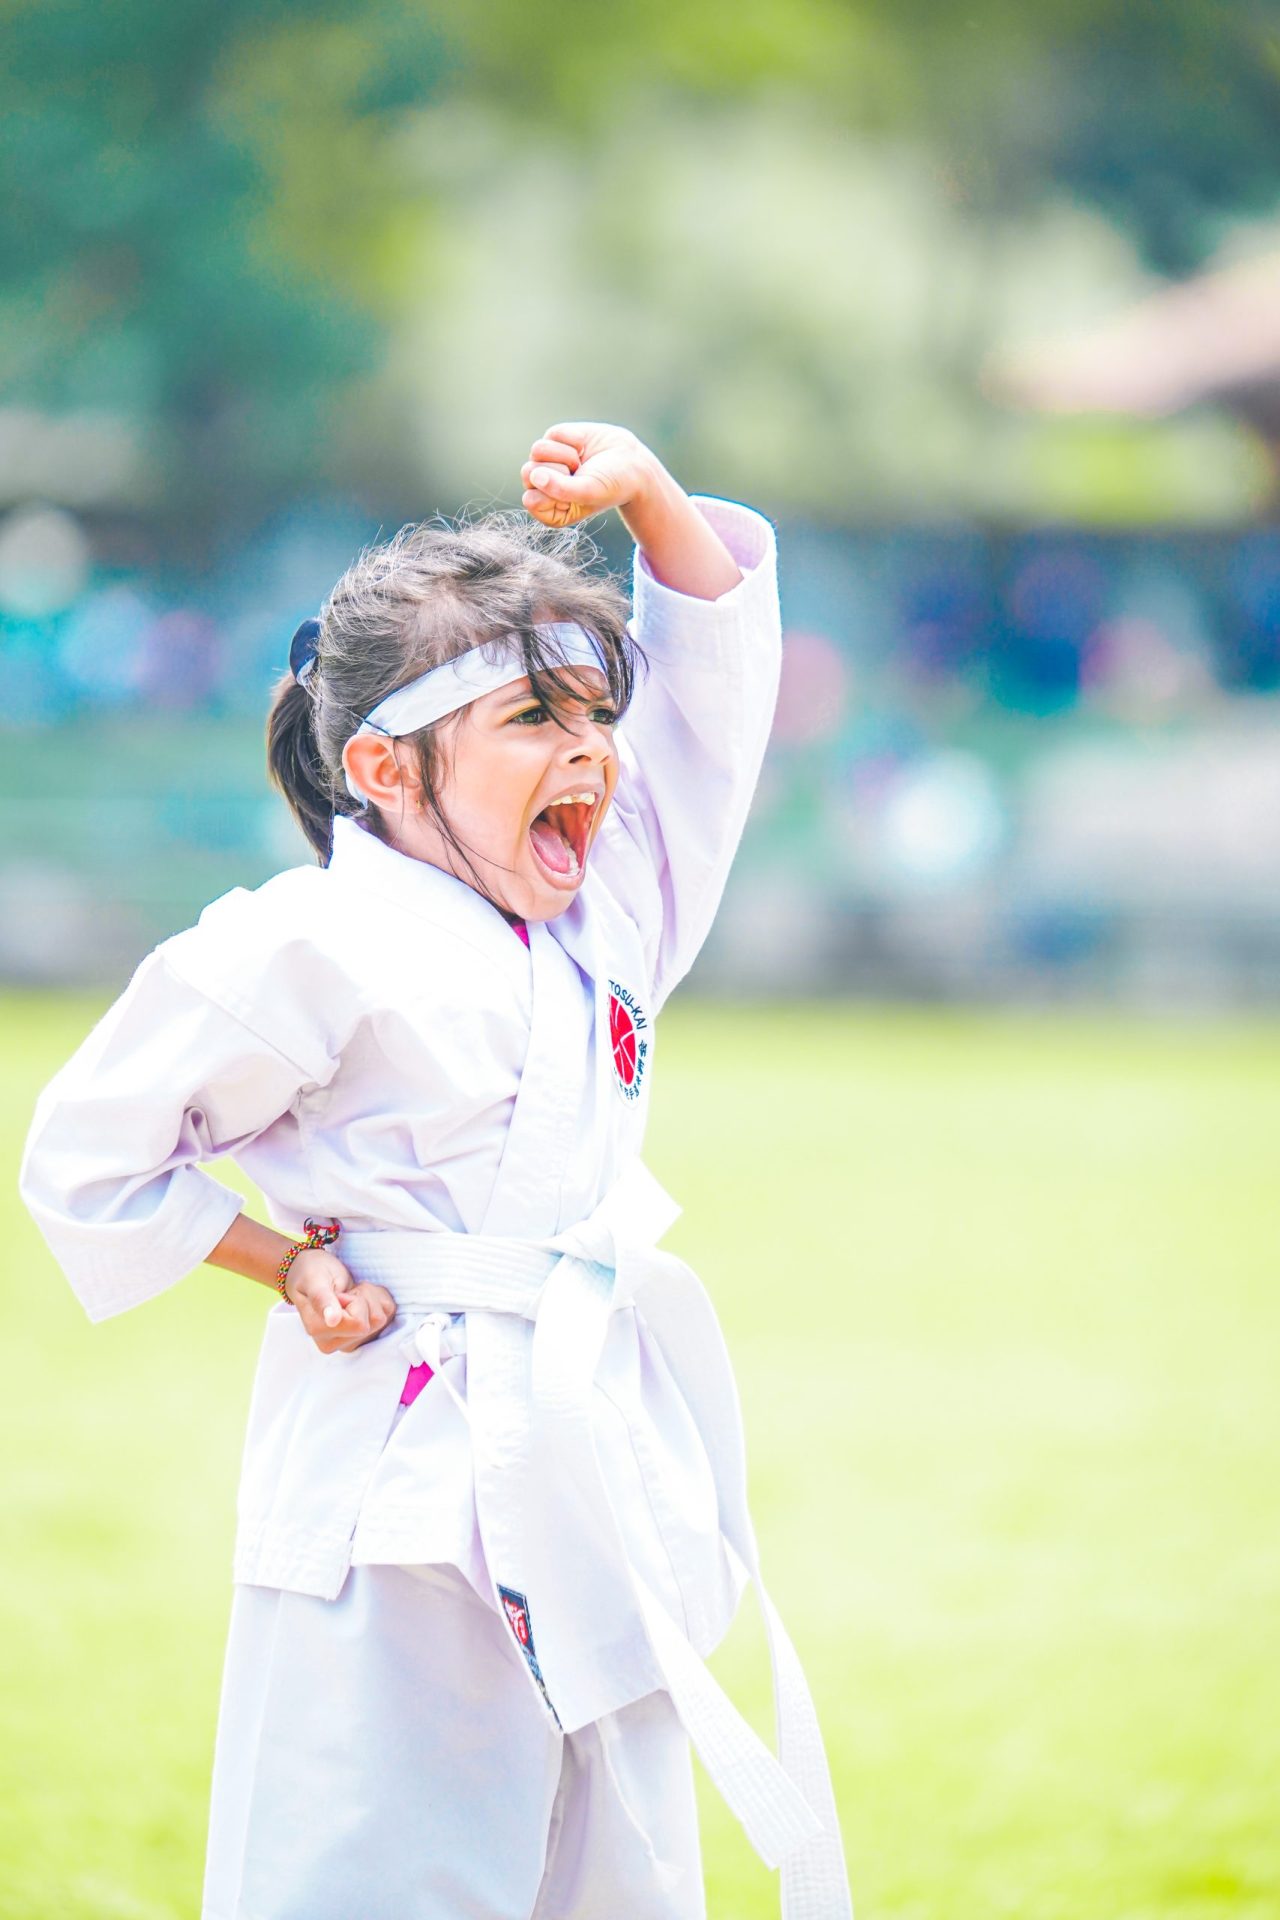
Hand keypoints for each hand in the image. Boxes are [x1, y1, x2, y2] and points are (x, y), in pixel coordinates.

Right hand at [284, 1247, 396, 1354]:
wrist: (313, 1272)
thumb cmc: (312, 1273)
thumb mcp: (315, 1280)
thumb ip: (322, 1299)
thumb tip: (332, 1321)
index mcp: (320, 1332)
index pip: (359, 1323)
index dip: (355, 1300)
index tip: (340, 1293)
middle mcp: (335, 1343)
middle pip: (375, 1322)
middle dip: (365, 1298)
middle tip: (346, 1292)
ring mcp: (351, 1342)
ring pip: (383, 1319)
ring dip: (371, 1298)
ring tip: (352, 1293)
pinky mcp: (364, 1337)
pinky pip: (389, 1317)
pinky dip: (378, 1301)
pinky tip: (360, 1298)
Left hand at [520, 422, 659, 527]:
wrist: (631, 461)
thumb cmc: (612, 484)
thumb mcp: (589, 492)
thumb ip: (560, 490)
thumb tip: (535, 475)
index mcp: (550, 510)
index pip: (531, 499)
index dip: (553, 491)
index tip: (576, 490)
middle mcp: (543, 487)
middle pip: (528, 472)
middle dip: (558, 470)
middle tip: (580, 473)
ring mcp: (547, 462)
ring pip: (537, 450)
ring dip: (566, 454)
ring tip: (582, 462)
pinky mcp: (554, 440)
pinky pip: (552, 434)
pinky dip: (572, 439)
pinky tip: (584, 447)